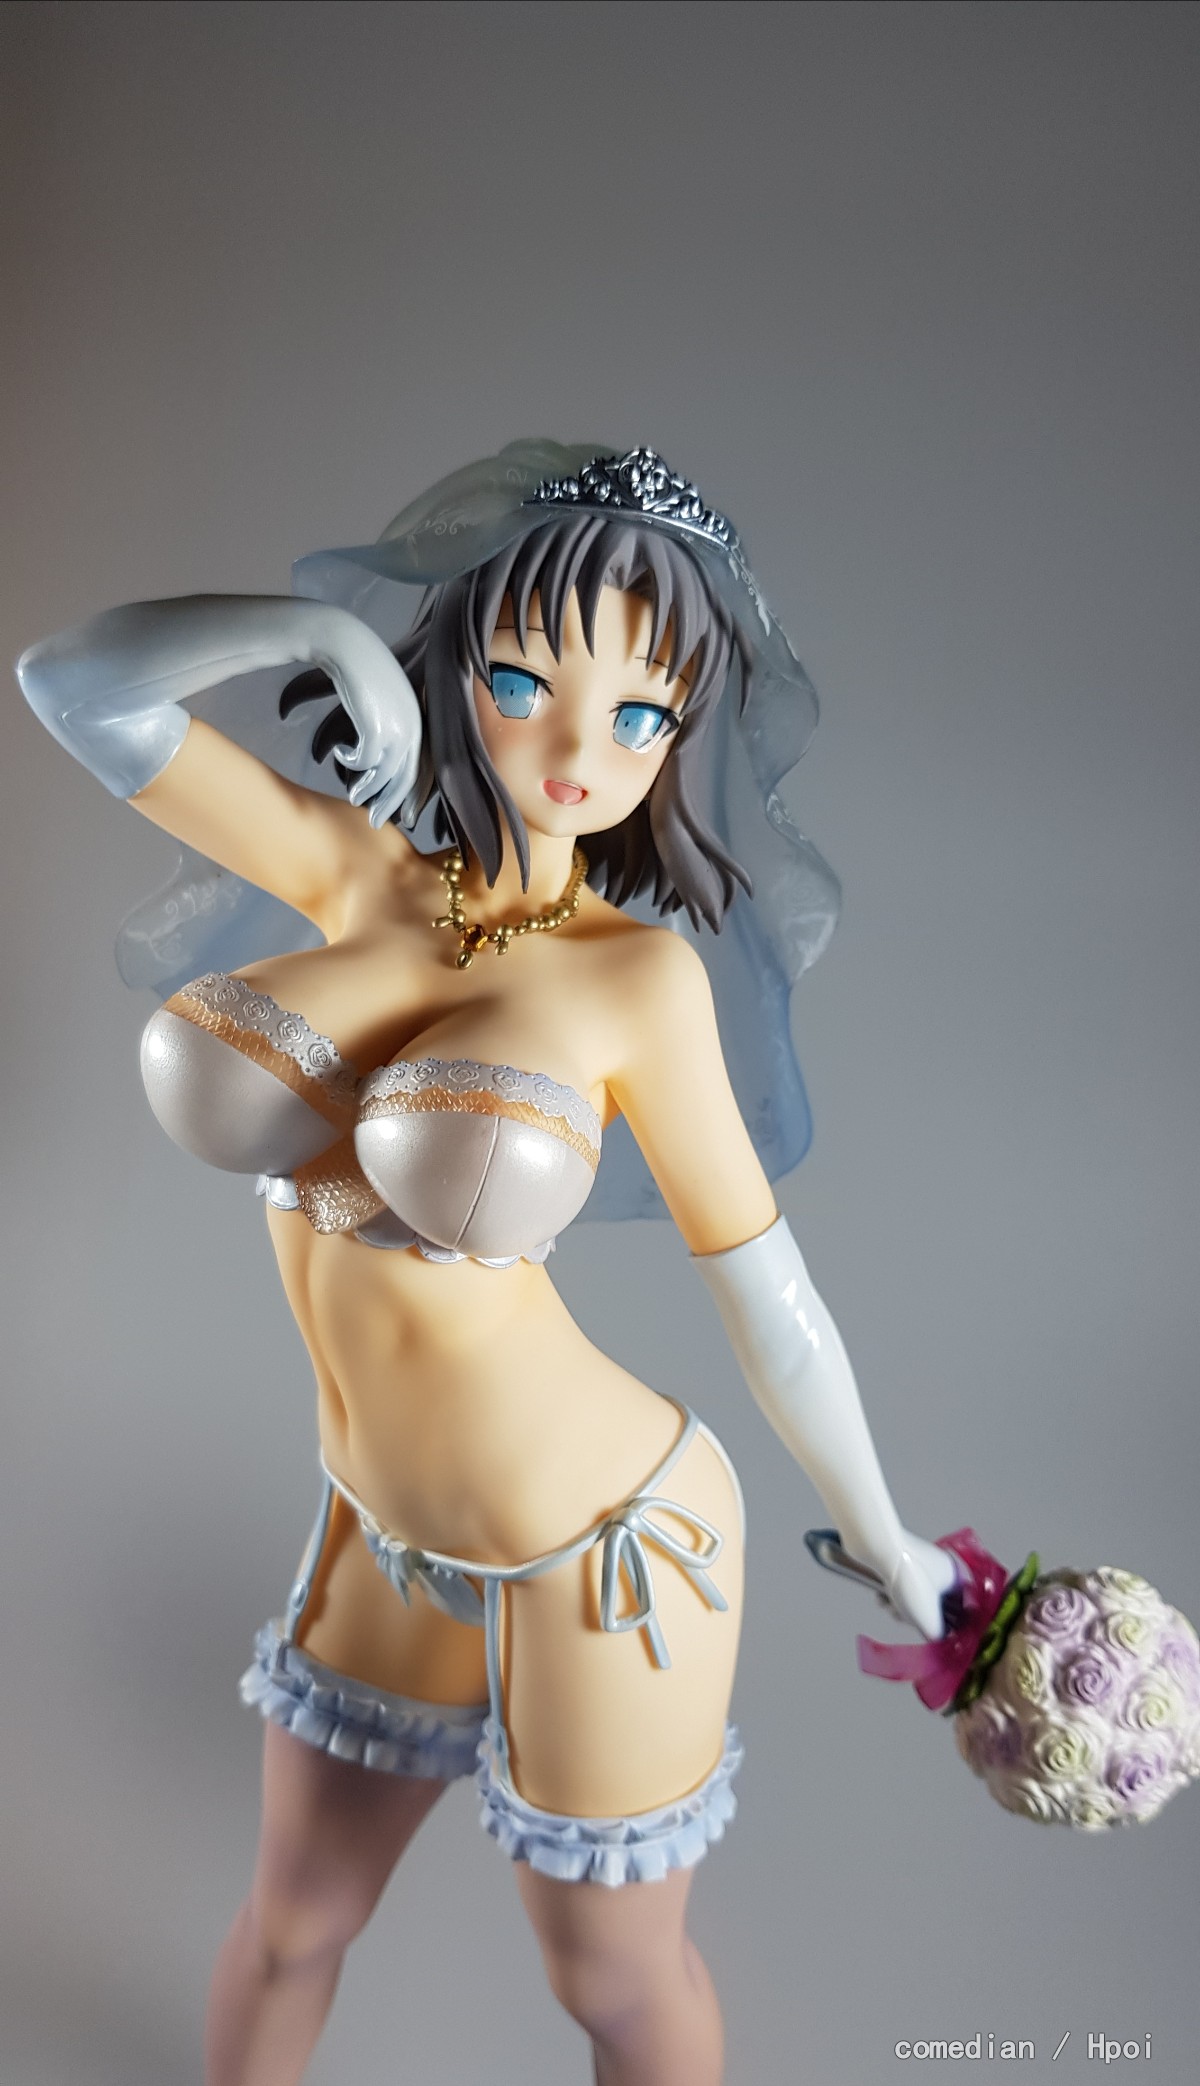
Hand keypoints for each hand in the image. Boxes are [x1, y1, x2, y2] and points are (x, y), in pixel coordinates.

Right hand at [314, 609, 422, 827]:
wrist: (348, 643)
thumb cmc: (361, 669)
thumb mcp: (381, 701)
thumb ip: (383, 728)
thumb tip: (372, 760)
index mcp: (417, 720)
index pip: (417, 766)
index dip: (405, 792)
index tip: (392, 811)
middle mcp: (412, 726)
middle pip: (405, 777)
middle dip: (390, 803)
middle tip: (375, 821)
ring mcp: (397, 727)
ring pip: (384, 774)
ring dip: (367, 788)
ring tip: (353, 795)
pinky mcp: (376, 726)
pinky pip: (364, 759)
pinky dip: (351, 761)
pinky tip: (339, 753)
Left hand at [879, 1530, 960, 1640]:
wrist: (876, 1546)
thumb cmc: (906, 1576)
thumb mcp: (928, 1618)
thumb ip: (939, 1635)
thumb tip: (941, 1641)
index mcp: (956, 1577)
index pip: (963, 1607)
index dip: (954, 1624)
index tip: (944, 1636)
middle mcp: (940, 1569)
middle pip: (935, 1606)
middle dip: (917, 1617)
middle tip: (909, 1616)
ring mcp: (919, 1565)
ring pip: (913, 1599)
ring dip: (899, 1608)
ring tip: (891, 1603)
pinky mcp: (899, 1563)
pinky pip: (898, 1588)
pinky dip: (889, 1596)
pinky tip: (882, 1595)